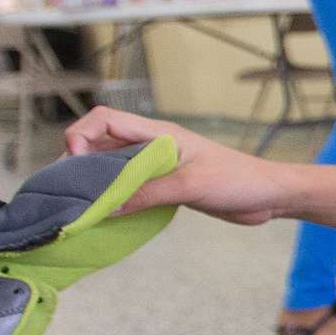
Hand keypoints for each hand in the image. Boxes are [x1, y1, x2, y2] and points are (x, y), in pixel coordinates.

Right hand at [61, 108, 284, 223]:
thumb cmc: (238, 181)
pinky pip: (129, 186)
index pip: (105, 120)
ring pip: (112, 167)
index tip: (74, 164)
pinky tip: (106, 214)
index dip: (81, 135)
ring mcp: (158, 165)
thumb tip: (106, 206)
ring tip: (79, 205)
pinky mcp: (164, 184)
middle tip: (67, 191)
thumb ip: (148, 193)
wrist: (268, 196)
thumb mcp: (190, 185)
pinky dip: (113, 197)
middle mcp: (152, 145)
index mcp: (157, 133)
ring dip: (94, 182)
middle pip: (101, 144)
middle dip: (78, 163)